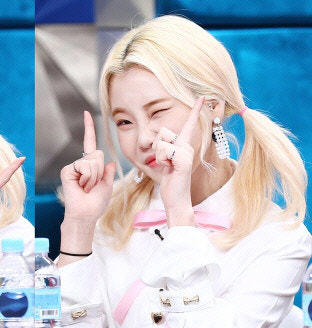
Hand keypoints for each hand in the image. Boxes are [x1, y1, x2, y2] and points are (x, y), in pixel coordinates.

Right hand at [60, 111, 115, 224]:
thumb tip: (110, 161)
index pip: (90, 143)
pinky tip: (81, 186)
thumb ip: (108, 172)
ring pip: (93, 161)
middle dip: (100, 171)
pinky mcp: (68, 170)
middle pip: (98, 155)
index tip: (86, 113)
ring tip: (87, 188)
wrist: (85, 214)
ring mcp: (73, 167)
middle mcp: (81, 163)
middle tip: (93, 186)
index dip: (89, 128)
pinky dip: (87, 177)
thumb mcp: (107, 185)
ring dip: (94, 177)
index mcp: (90, 166)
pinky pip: (84, 166)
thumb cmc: (95, 203)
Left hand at [152, 96, 204, 226]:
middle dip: (156, 147)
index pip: (189, 124)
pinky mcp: (184, 159)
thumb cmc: (170, 181)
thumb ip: (164, 149)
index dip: (196, 110)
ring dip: (158, 156)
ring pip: (161, 142)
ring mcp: (187, 152)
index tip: (203, 96)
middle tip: (165, 162)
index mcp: (184, 145)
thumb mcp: (165, 161)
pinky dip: (162, 161)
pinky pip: (164, 151)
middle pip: (163, 132)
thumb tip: (160, 142)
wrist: (176, 198)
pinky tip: (170, 170)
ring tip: (167, 167)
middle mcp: (188, 146)